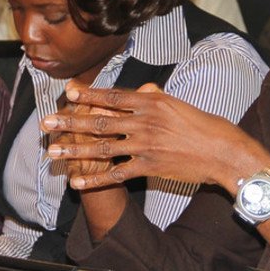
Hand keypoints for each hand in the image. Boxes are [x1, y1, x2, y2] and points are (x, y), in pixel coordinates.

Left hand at [42, 81, 267, 192]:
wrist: (223, 151)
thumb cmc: (202, 126)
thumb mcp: (177, 104)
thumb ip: (154, 98)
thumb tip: (140, 89)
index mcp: (150, 102)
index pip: (112, 97)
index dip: (88, 95)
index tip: (68, 92)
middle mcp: (144, 121)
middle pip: (99, 121)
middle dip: (69, 122)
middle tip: (46, 123)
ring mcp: (145, 145)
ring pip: (102, 147)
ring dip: (74, 150)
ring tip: (53, 152)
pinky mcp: (149, 167)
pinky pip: (116, 173)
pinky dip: (95, 178)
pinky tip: (77, 180)